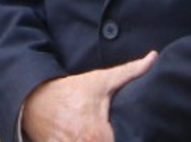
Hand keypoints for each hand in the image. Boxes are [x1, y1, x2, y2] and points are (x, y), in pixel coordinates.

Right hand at [22, 51, 156, 141]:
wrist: (36, 98)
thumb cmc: (73, 90)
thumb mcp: (102, 80)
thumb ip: (131, 71)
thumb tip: (154, 56)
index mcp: (97, 135)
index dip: (128, 140)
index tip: (131, 135)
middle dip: (115, 140)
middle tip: (118, 133)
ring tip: (100, 135)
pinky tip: (85, 138)